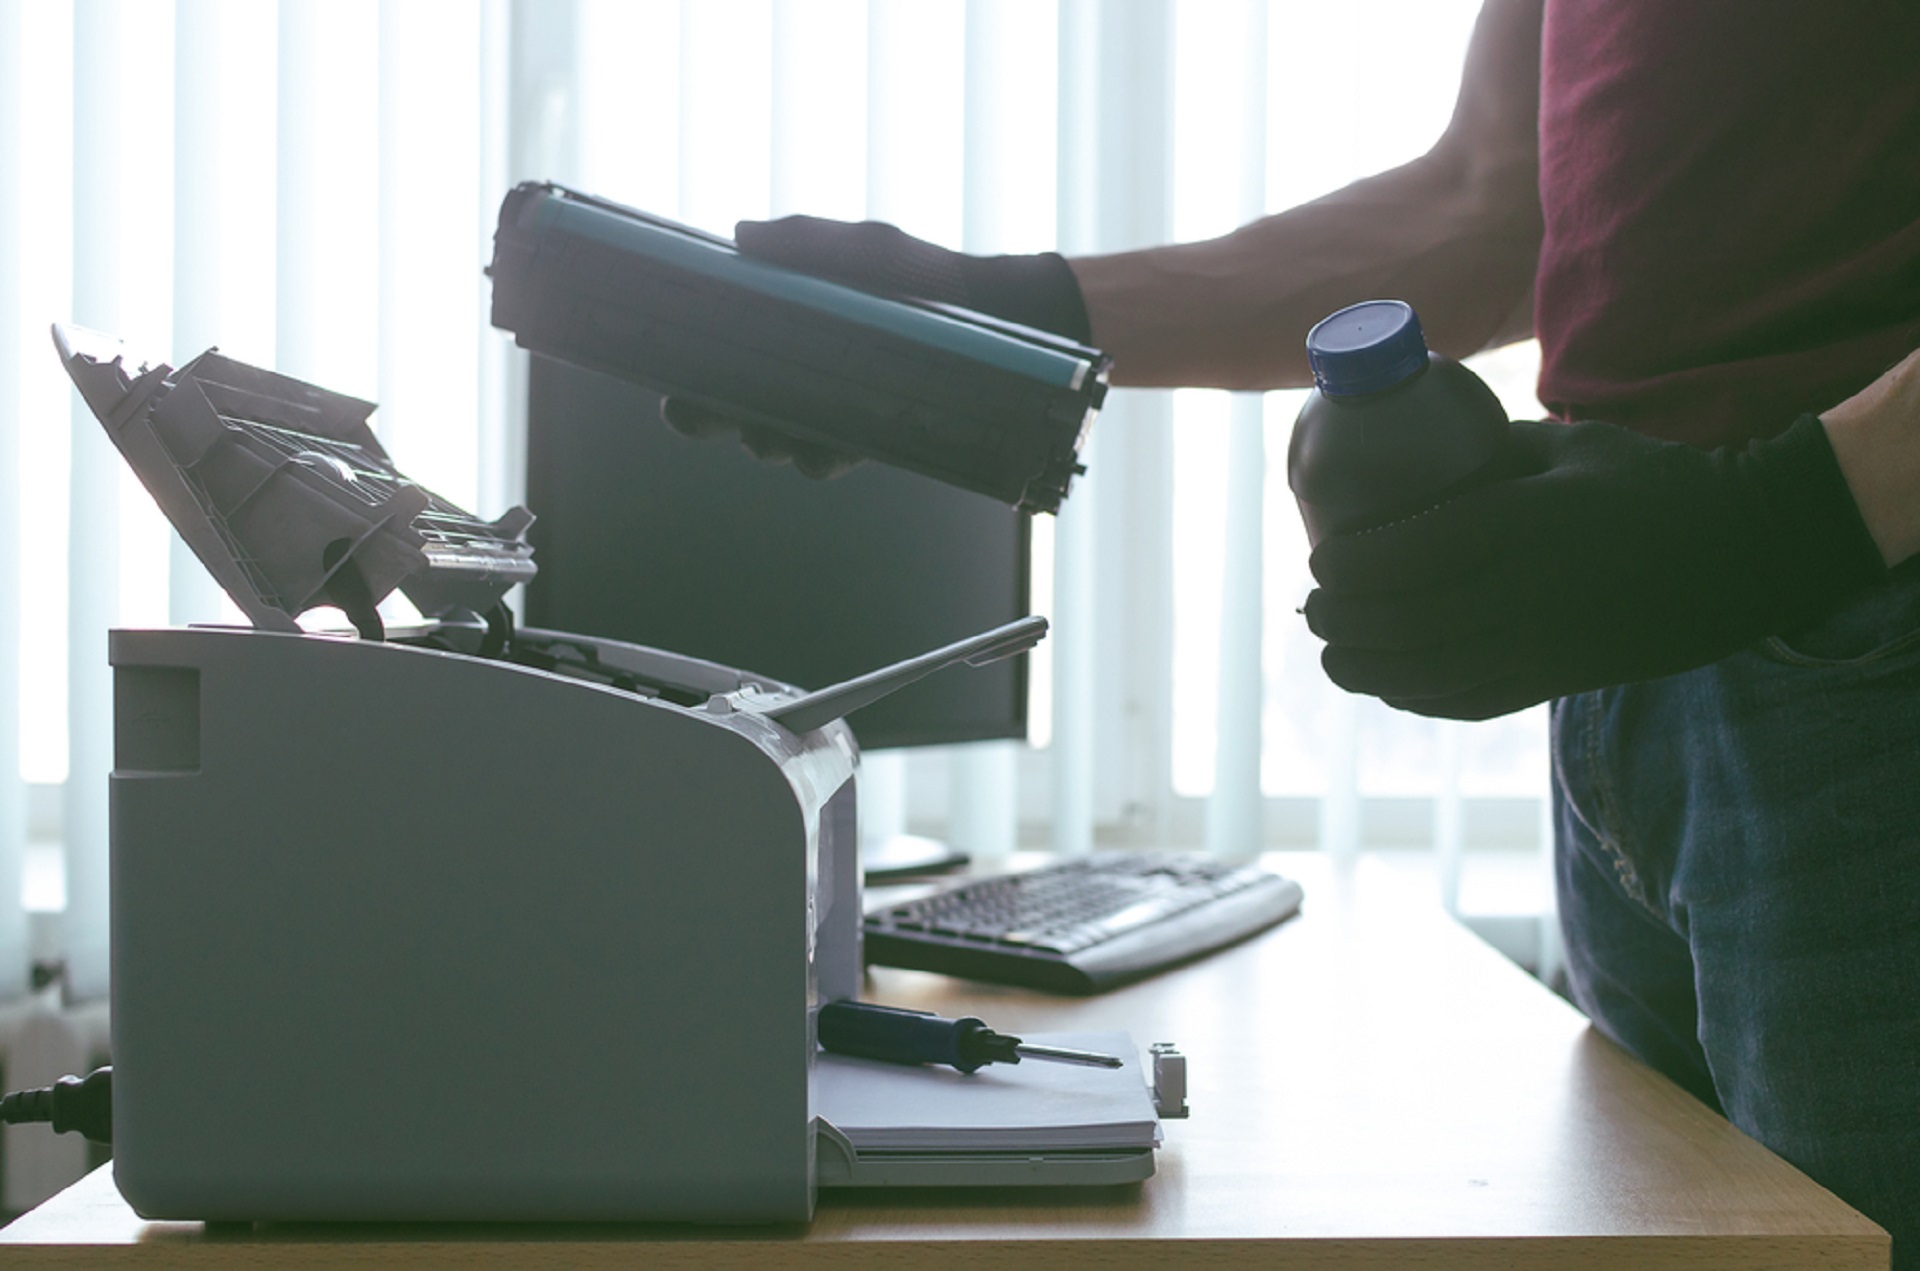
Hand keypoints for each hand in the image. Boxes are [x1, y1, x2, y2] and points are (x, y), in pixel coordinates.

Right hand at [659, 216, 1093, 478]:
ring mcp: (827, 408)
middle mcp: (794, 372)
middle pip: (727, 403)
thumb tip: (741, 236)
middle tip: (692, 413)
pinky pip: (824, 459)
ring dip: (760, 440)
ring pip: (771, 438)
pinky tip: (813, 451)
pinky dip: (814, 458)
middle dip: (704, 414)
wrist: (999, 319)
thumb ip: (807, 242)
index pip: (714, 349)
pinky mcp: (864, 438)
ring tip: (763, 435)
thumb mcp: (867, 249)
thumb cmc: (925, 276)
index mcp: (779, 324)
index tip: (666, 377)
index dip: (683, 366)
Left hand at [1302, 414, 1885, 719]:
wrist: (1746, 551)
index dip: (1351, 567)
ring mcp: (1546, 646)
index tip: (1319, 561)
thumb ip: (1488, 454)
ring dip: (1368, 673)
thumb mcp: (1568, 447)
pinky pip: (1474, 702)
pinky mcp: (1562, 680)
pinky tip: (1392, 688)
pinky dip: (1421, 700)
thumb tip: (1412, 458)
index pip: (1414, 554)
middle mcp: (1530, 593)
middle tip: (1312, 610)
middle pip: (1407, 624)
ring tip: (1333, 657)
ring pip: (1432, 676)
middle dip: (1343, 623)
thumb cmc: (1651, 484)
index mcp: (1526, 525)